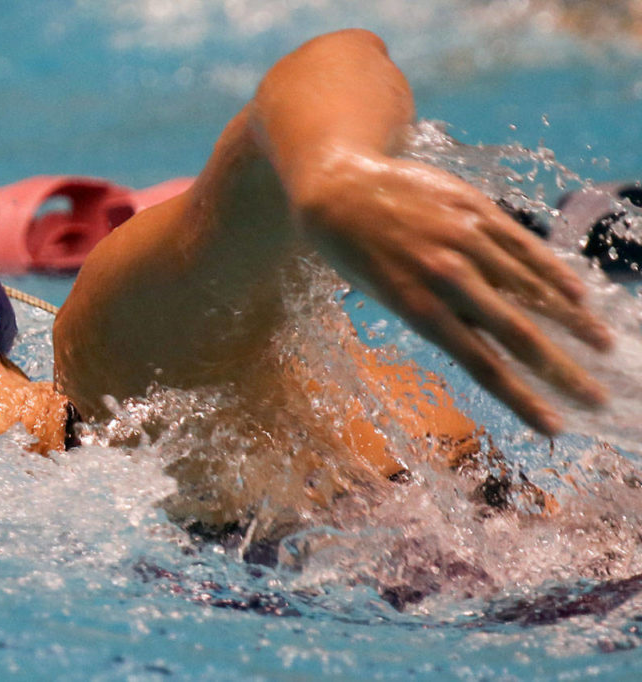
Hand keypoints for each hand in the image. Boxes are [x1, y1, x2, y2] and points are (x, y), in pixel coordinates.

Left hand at [294, 146, 612, 434]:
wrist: (340, 190)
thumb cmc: (358, 255)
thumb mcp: (388, 296)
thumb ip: (439, 315)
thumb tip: (491, 342)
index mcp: (419, 307)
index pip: (484, 364)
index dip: (524, 398)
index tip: (556, 425)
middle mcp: (447, 276)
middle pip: (518, 333)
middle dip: (563, 370)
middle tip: (597, 396)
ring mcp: (466, 238)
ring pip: (532, 288)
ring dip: (573, 321)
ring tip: (602, 345)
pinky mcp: (477, 208)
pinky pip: (525, 245)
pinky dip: (553, 272)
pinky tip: (578, 295)